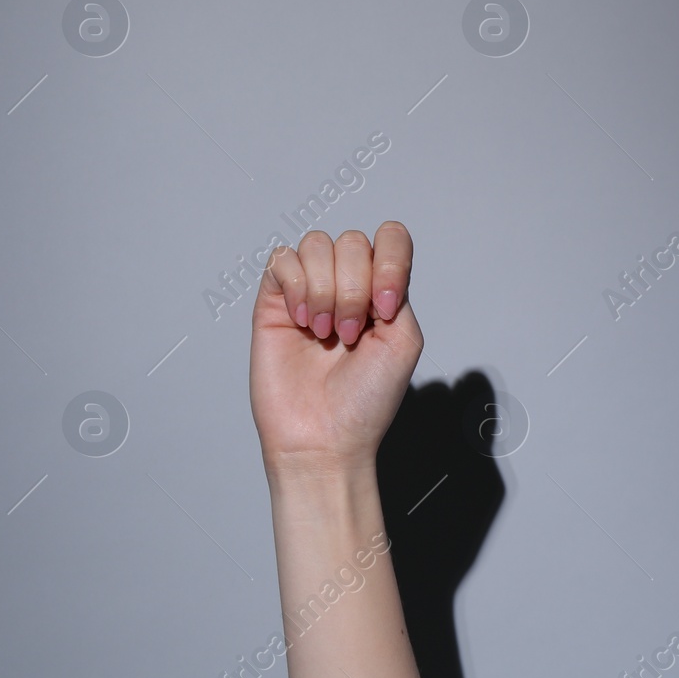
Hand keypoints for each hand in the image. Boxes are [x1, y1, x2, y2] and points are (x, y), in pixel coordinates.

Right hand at [249, 222, 423, 475]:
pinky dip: (296, 287)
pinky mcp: (274, 302)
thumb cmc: (364, 402)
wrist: (323, 438)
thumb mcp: (404, 341)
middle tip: (348, 334)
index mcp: (381, 291)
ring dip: (325, 290)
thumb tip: (372, 266)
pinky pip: (281, 260)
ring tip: (324, 332)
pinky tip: (302, 322)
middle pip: (352, 242)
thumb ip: (398, 290)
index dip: (390, 261)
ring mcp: (309, 291)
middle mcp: (346, 285)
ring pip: (316, 245)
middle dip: (353, 289)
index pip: (390, 239)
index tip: (383, 308)